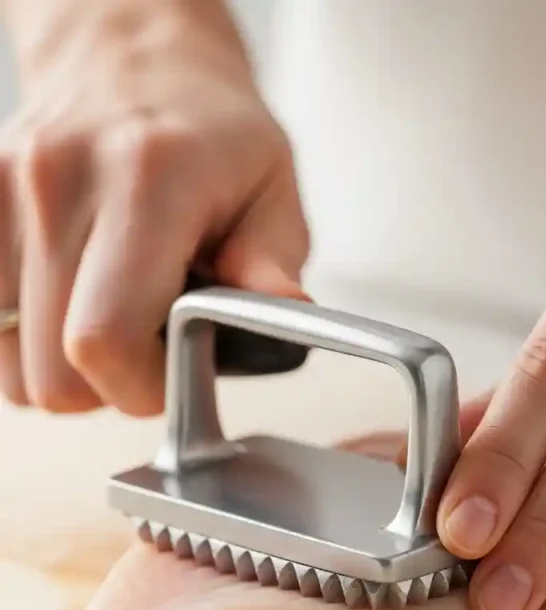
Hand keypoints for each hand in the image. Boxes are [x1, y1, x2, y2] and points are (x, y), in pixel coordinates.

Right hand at [0, 0, 308, 414]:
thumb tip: (282, 315)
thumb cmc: (210, 131)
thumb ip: (273, 261)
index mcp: (146, 182)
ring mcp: (5, 191)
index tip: (174, 374)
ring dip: (65, 368)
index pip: (104, 340)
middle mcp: (60, 182)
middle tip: (149, 350)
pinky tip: (73, 303)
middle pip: (52, 372)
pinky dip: (30, 339)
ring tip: (112, 319)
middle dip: (108, 386)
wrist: (128, 51)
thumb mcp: (272, 189)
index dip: (141, 387)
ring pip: (10, 364)